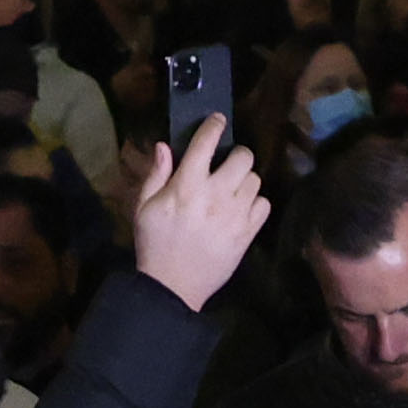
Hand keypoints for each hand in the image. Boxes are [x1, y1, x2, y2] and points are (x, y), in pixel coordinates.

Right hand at [124, 120, 267, 312]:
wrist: (172, 287)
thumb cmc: (154, 244)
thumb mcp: (144, 207)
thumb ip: (156, 174)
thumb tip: (165, 146)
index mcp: (186, 186)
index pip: (206, 143)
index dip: (214, 125)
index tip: (218, 120)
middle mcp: (215, 195)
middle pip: (243, 157)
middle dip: (236, 155)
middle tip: (227, 164)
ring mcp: (235, 215)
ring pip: (255, 180)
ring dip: (244, 180)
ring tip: (233, 189)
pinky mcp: (247, 234)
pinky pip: (264, 204)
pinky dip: (255, 203)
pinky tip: (241, 209)